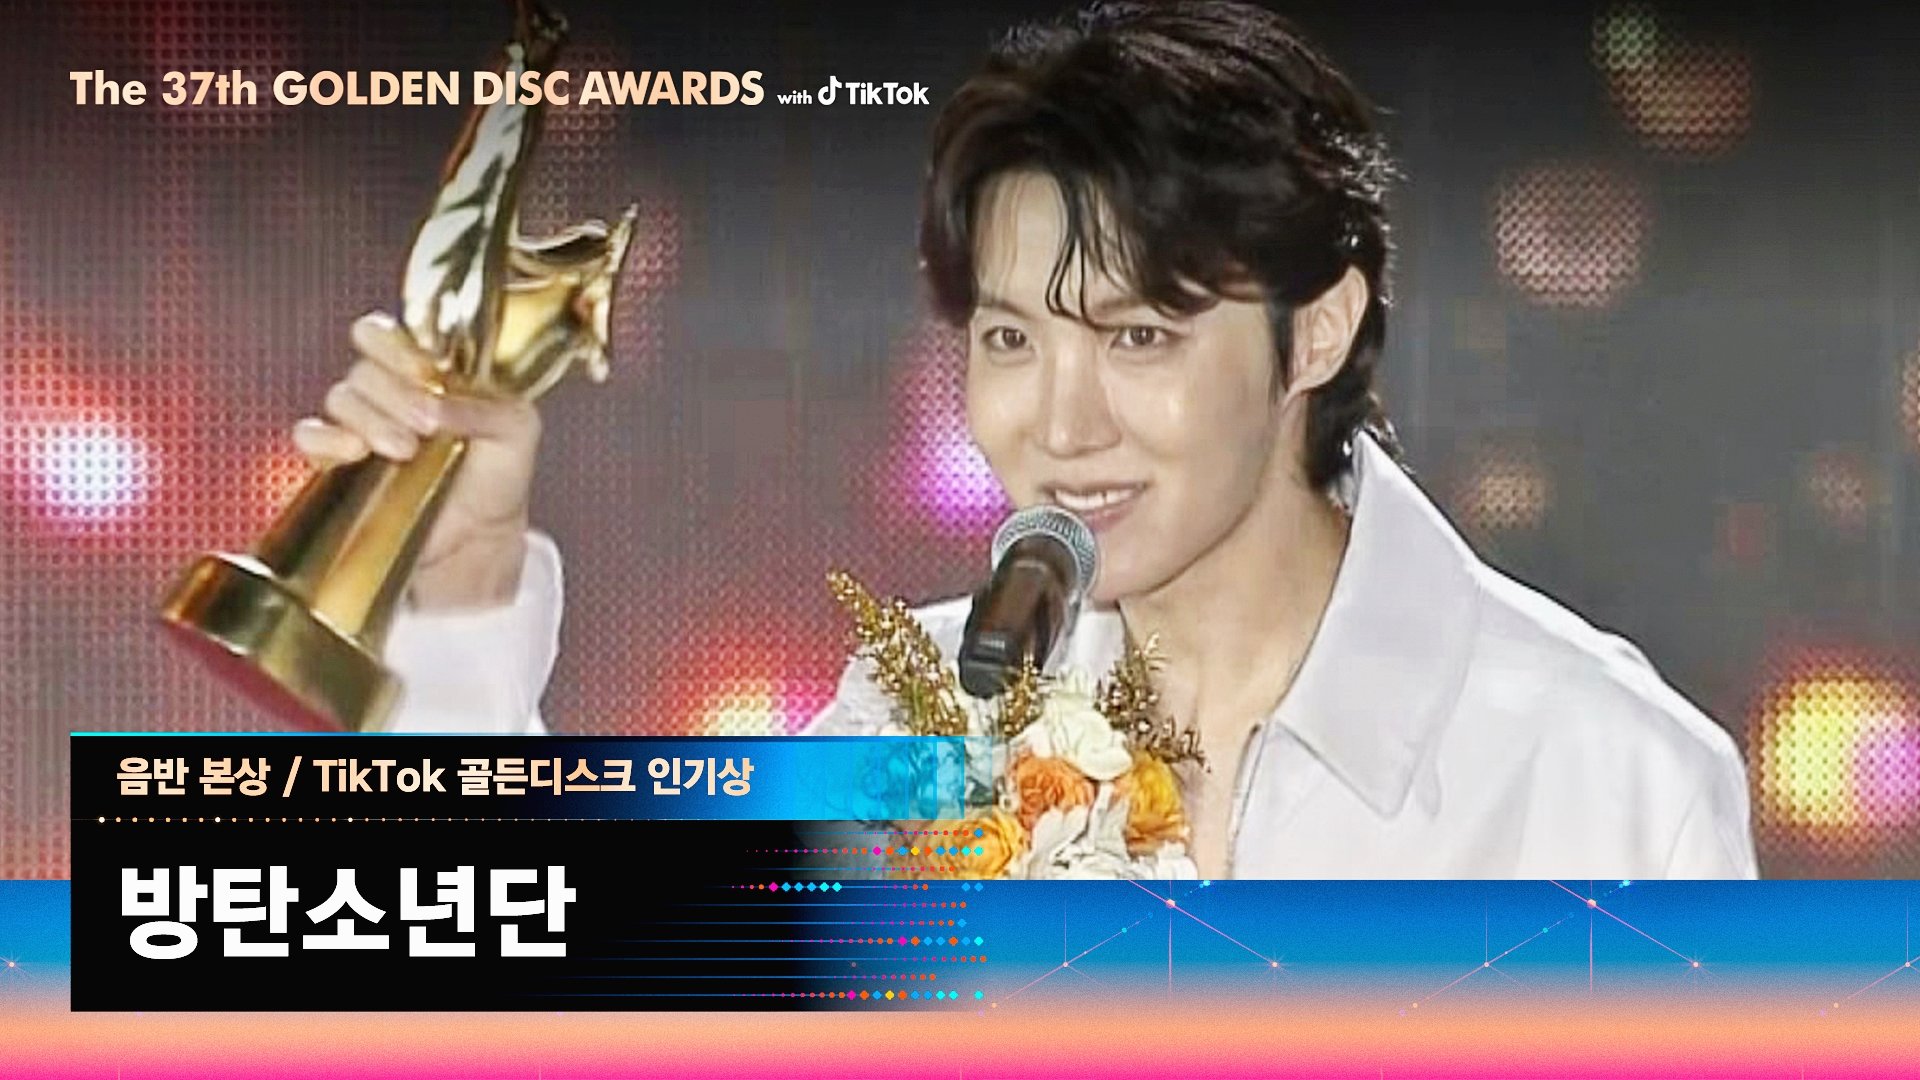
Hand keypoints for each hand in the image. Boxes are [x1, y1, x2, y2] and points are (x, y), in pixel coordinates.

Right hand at [292, 311, 542, 609]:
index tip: (424, 372)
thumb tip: (433, 404)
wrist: (481, 538)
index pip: (384, 335)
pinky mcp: (340, 465)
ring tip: (405, 450)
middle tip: (425, 426)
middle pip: (364, 368)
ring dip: (370, 420)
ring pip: (340, 398)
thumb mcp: (515, 431)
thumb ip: (484, 406)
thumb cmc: (499, 476)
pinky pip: (310, 437)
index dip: (395, 345)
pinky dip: (325, 439)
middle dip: (393, 393)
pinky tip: (354, 452)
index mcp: (426, 370)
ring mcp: (362, 426)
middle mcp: (388, 393)